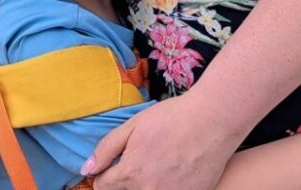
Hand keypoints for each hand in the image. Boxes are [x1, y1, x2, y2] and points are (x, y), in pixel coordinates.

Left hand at [88, 93, 238, 189]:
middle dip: (125, 182)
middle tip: (141, 161)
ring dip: (146, 185)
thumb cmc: (172, 118)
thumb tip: (87, 169)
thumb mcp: (133, 125)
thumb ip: (107, 148)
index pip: (103, 187)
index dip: (104, 175)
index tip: (112, 167)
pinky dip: (168, 186)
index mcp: (131, 173)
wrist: (213, 121)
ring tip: (159, 164)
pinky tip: (175, 171)